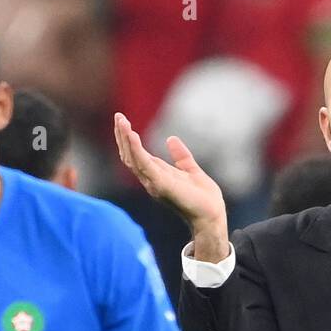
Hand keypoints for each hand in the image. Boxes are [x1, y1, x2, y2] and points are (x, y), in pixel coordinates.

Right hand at [112, 113, 228, 260]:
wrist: (212, 214)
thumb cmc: (203, 198)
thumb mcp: (190, 170)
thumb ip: (181, 156)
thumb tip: (171, 139)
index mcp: (157, 175)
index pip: (136, 156)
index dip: (129, 139)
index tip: (124, 121)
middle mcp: (151, 180)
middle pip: (130, 156)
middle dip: (122, 136)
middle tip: (118, 116)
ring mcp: (154, 183)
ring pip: (133, 159)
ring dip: (126, 139)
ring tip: (121, 121)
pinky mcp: (161, 185)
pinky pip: (144, 165)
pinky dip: (136, 149)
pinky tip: (132, 135)